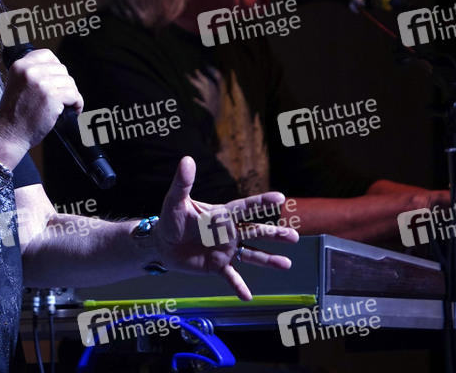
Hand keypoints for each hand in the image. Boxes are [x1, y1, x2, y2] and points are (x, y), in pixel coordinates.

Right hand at [0, 49, 82, 153]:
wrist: (8, 134)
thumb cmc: (12, 114)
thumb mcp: (15, 84)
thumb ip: (31, 74)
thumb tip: (54, 71)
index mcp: (20, 66)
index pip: (47, 55)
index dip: (56, 66)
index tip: (57, 77)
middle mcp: (30, 71)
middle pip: (61, 68)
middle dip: (64, 83)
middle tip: (62, 96)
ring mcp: (42, 83)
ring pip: (69, 81)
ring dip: (71, 94)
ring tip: (67, 104)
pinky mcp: (52, 97)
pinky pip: (74, 95)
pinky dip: (77, 103)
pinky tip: (73, 109)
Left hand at [153, 156, 298, 300]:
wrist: (161, 244)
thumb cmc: (170, 219)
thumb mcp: (175, 200)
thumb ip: (183, 182)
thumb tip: (186, 159)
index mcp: (222, 215)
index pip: (245, 207)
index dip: (261, 202)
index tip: (280, 198)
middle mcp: (229, 232)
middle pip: (255, 232)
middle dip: (274, 234)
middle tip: (294, 236)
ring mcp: (225, 250)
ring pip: (251, 254)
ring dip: (268, 260)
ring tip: (286, 264)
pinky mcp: (216, 266)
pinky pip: (231, 277)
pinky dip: (238, 286)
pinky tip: (248, 295)